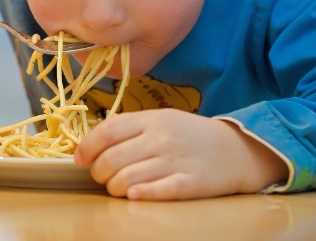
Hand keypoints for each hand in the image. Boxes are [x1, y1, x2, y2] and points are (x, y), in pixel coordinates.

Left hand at [74, 108, 287, 199]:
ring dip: (116, 189)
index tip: (80, 159)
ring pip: (127, 179)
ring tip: (121, 188)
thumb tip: (93, 143)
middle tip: (104, 177)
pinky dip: (139, 195)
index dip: (87, 147)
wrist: (236, 149)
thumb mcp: (162, 120)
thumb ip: (131, 127)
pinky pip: (155, 192)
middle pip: (112, 160)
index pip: (107, 131)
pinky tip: (134, 195)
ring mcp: (175, 161)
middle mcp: (162, 138)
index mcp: (152, 119)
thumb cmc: (191, 136)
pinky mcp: (189, 183)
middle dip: (100, 174)